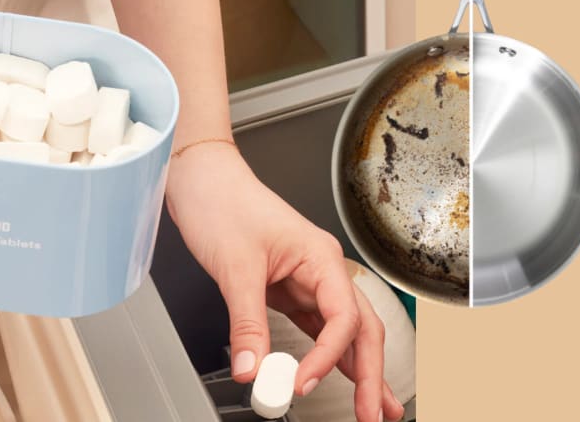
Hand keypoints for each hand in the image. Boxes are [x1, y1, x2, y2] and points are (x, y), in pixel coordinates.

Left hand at [166, 144, 404, 421]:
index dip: (329, 357)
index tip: (303, 383)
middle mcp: (322, 270)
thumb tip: (252, 369)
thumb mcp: (236, 267)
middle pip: (360, 329)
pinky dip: (326, 357)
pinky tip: (336, 378)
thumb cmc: (224, 204)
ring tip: (373, 408)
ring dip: (358, 370)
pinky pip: (315, 329)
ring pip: (342, 333)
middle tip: (376, 415)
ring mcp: (307, 282)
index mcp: (321, 258)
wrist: (203, 181)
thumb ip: (246, 323)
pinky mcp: (288, 291)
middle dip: (372, 374)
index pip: (343, 317)